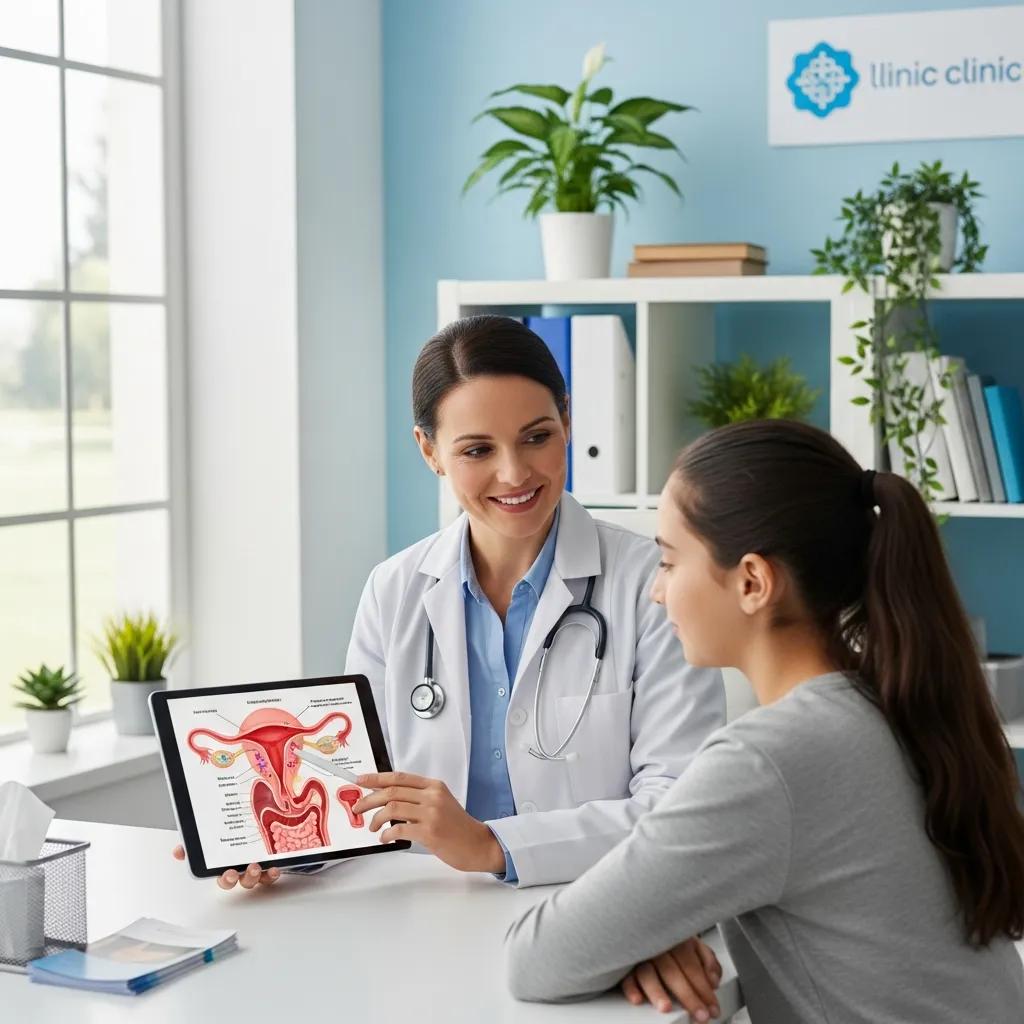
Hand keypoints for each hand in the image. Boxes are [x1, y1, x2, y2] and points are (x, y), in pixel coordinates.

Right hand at [171, 844, 280, 890]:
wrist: (259, 822)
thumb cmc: (234, 838)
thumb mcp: (210, 837)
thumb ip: (194, 843)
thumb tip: (178, 851)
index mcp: (226, 865)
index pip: (222, 877)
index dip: (224, 878)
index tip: (226, 873)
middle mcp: (241, 869)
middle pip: (236, 880)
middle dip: (235, 879)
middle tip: (234, 872)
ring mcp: (255, 868)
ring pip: (254, 878)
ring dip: (254, 875)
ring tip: (255, 867)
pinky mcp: (269, 865)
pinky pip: (271, 874)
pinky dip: (273, 873)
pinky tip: (275, 868)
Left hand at [353, 771, 504, 873]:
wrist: (478, 844)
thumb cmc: (458, 827)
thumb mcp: (441, 803)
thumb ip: (419, 797)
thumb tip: (388, 798)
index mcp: (434, 786)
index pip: (399, 777)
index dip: (376, 778)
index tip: (361, 781)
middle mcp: (432, 796)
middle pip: (391, 791)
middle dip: (369, 800)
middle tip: (358, 808)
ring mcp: (431, 813)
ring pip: (392, 808)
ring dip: (376, 819)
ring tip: (373, 828)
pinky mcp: (430, 832)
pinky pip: (399, 828)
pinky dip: (387, 834)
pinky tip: (385, 838)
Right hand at [620, 936, 721, 1019]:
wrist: (640, 923)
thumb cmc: (672, 941)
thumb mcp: (693, 944)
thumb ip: (707, 960)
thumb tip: (713, 980)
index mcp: (676, 940)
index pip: (692, 966)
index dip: (703, 989)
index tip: (712, 1009)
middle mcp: (657, 946)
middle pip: (672, 972)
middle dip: (687, 996)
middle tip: (700, 1015)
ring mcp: (639, 955)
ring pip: (647, 973)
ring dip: (656, 991)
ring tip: (666, 1007)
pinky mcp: (624, 964)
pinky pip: (625, 976)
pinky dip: (631, 987)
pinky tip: (638, 999)